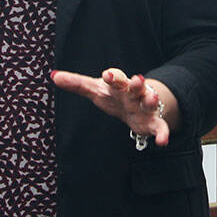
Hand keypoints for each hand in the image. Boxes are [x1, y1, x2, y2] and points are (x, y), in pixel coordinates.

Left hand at [50, 68, 177, 147]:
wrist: (137, 106)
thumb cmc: (113, 96)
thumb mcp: (95, 89)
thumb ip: (76, 84)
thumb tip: (53, 76)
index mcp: (119, 85)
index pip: (116, 78)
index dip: (113, 77)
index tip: (107, 75)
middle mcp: (133, 94)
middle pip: (135, 87)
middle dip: (136, 84)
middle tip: (137, 79)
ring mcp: (144, 107)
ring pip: (149, 102)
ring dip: (151, 100)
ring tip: (153, 98)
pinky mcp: (152, 122)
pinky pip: (160, 127)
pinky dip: (162, 134)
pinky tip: (162, 142)